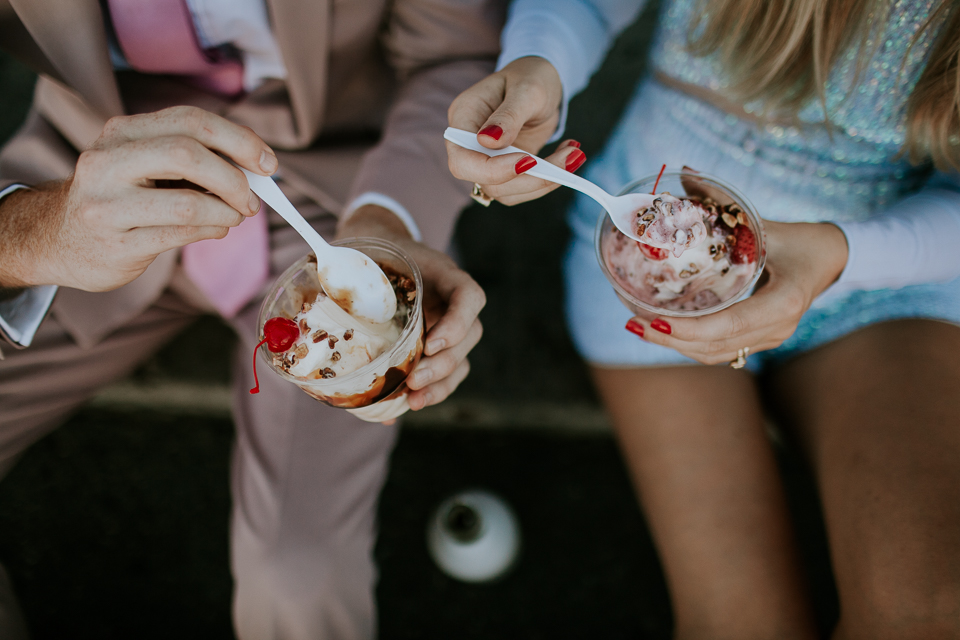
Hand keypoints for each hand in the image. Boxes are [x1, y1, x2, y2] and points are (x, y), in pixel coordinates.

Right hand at [0, 106, 276, 290]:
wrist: (59, 239)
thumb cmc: (120, 198)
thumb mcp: (144, 164)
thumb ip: (192, 157)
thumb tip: (257, 167)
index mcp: (121, 132)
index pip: (190, 120)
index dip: (239, 140)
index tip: (268, 163)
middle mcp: (107, 162)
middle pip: (187, 153)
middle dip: (234, 178)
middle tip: (253, 199)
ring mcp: (107, 205)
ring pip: (189, 203)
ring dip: (227, 212)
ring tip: (234, 217)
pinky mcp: (117, 243)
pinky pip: (181, 235)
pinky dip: (211, 231)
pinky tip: (216, 229)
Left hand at [337, 206, 485, 410]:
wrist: (377, 249)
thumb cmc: (369, 253)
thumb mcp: (361, 256)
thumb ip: (348, 276)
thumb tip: (315, 301)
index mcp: (441, 274)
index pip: (469, 296)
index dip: (459, 322)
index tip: (432, 343)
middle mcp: (450, 302)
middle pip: (469, 336)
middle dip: (443, 364)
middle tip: (414, 380)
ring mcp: (447, 325)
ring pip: (461, 360)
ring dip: (441, 385)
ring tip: (414, 401)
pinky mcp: (434, 347)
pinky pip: (443, 374)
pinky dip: (427, 392)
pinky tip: (403, 405)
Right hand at [446, 56, 586, 205]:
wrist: (542, 84)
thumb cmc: (531, 77)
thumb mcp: (526, 89)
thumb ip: (509, 115)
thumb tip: (488, 141)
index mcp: (464, 118)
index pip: (463, 159)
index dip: (492, 169)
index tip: (529, 160)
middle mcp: (469, 144)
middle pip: (484, 181)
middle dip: (527, 179)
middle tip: (566, 160)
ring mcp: (486, 160)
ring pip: (505, 192)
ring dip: (543, 181)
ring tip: (573, 154)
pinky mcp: (506, 171)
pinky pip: (521, 189)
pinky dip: (548, 180)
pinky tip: (566, 157)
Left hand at [625, 221, 848, 364]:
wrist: (836, 260)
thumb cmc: (806, 241)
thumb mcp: (769, 223)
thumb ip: (726, 202)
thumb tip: (685, 172)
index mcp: (783, 302)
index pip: (729, 326)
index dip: (690, 328)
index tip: (655, 322)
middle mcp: (777, 328)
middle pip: (714, 346)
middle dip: (670, 339)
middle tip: (633, 321)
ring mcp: (769, 338)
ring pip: (714, 353)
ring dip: (675, 344)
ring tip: (639, 326)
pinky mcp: (760, 339)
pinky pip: (720, 349)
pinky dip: (689, 342)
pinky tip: (663, 328)